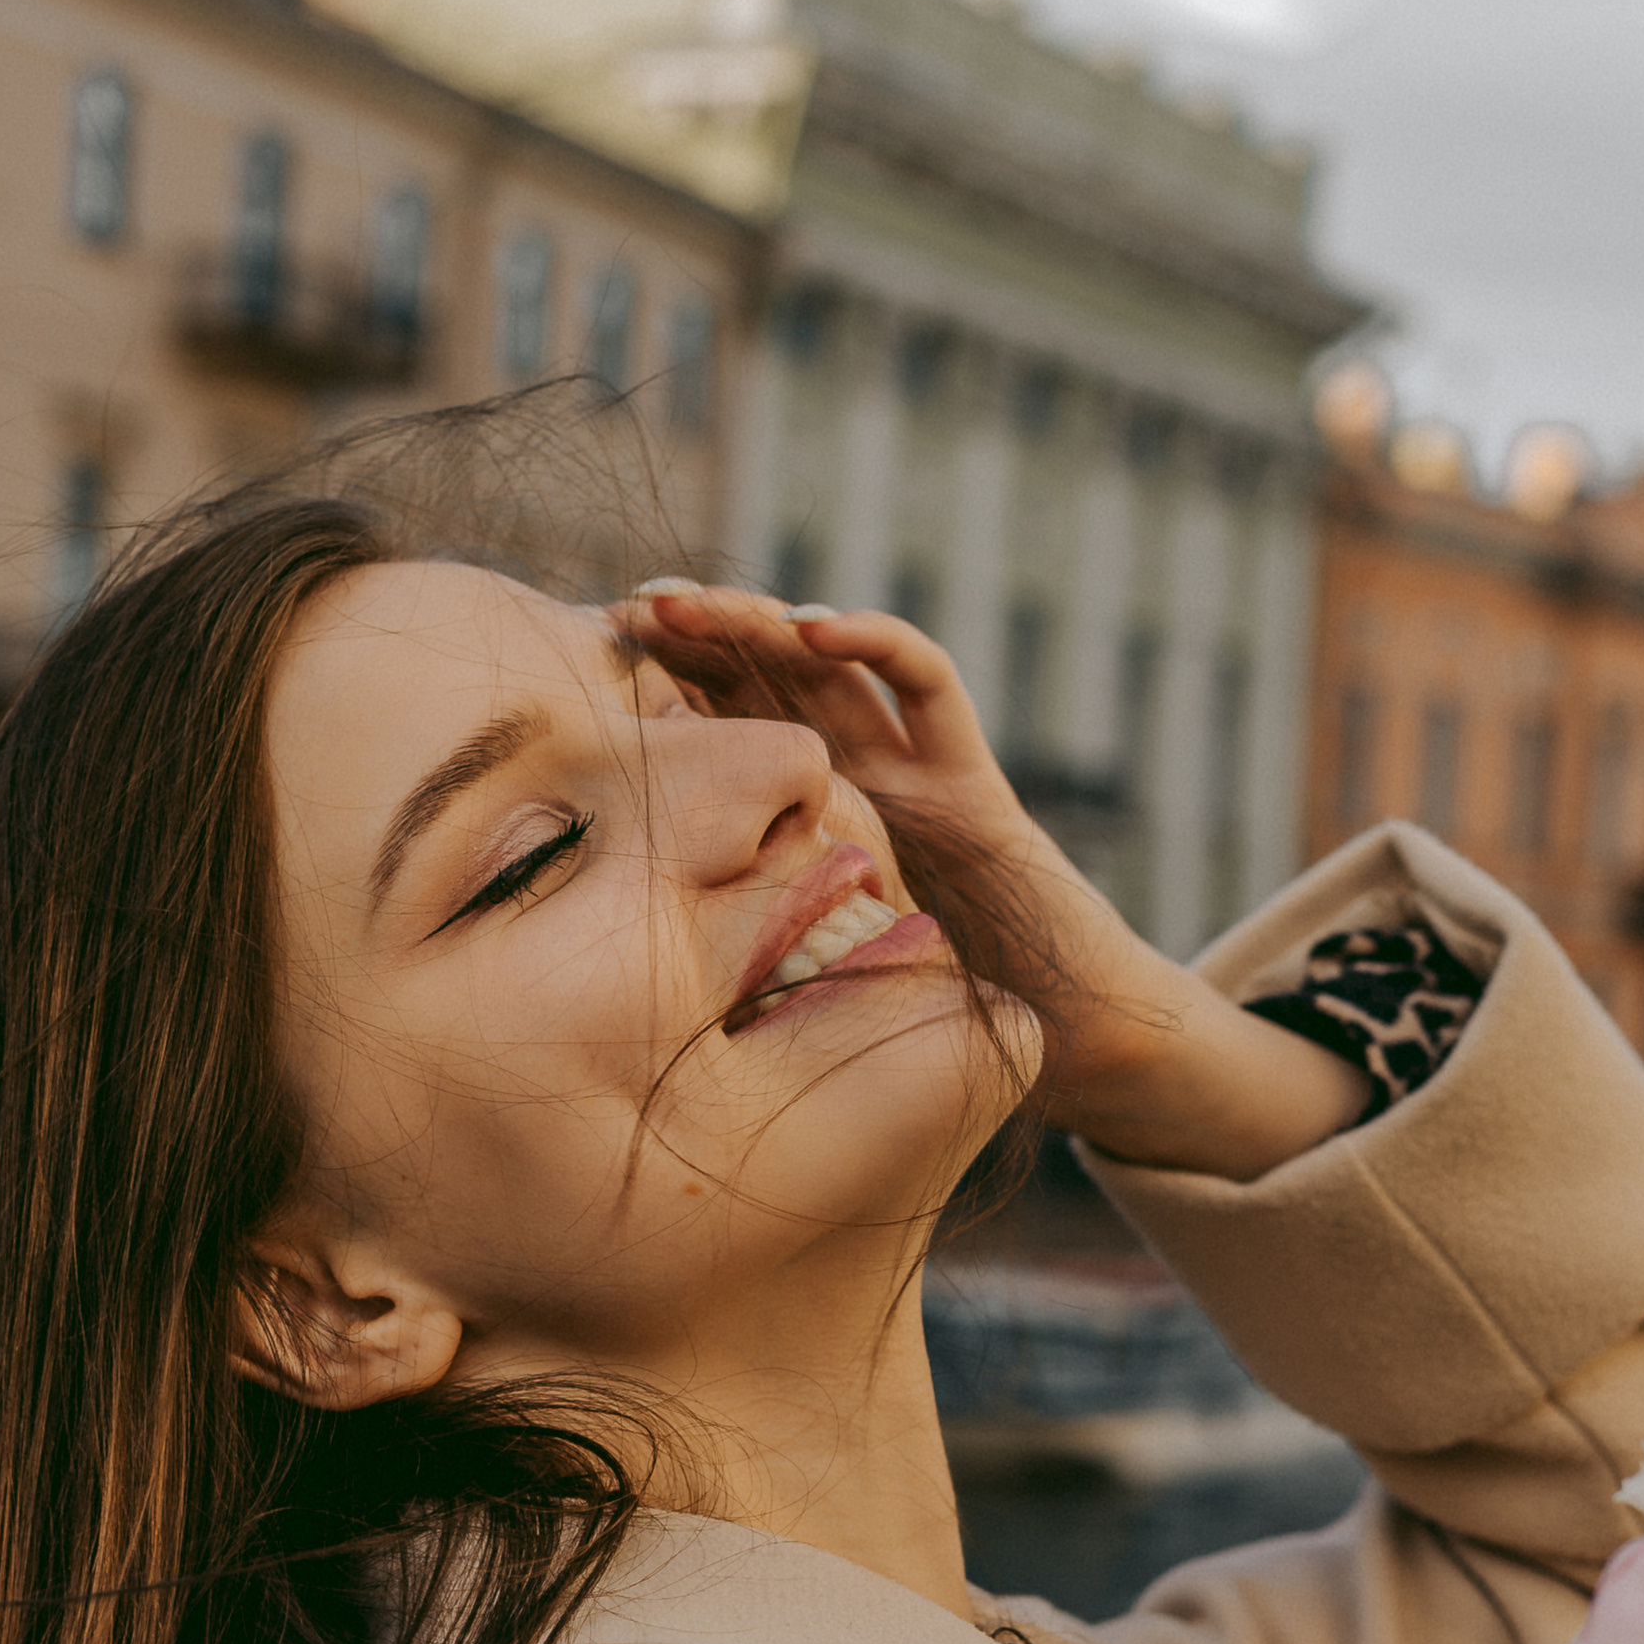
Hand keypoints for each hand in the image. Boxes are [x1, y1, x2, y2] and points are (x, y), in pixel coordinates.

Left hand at [611, 584, 1367, 1179]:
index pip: (723, 717)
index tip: (586, 655)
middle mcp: (856, 773)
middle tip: (624, 609)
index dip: (660, 677)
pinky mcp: (971, 776)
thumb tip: (595, 967)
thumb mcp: (788, 972)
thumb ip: (724, 943)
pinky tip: (817, 625)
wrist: (1056, 1039)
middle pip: (767, 673)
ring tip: (690, 603)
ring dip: (760, 620)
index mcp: (804, 810)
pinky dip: (877, 641)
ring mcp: (913, 766)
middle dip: (697, 630)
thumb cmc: (918, 1019)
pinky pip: (929, 686)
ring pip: (834, 661)